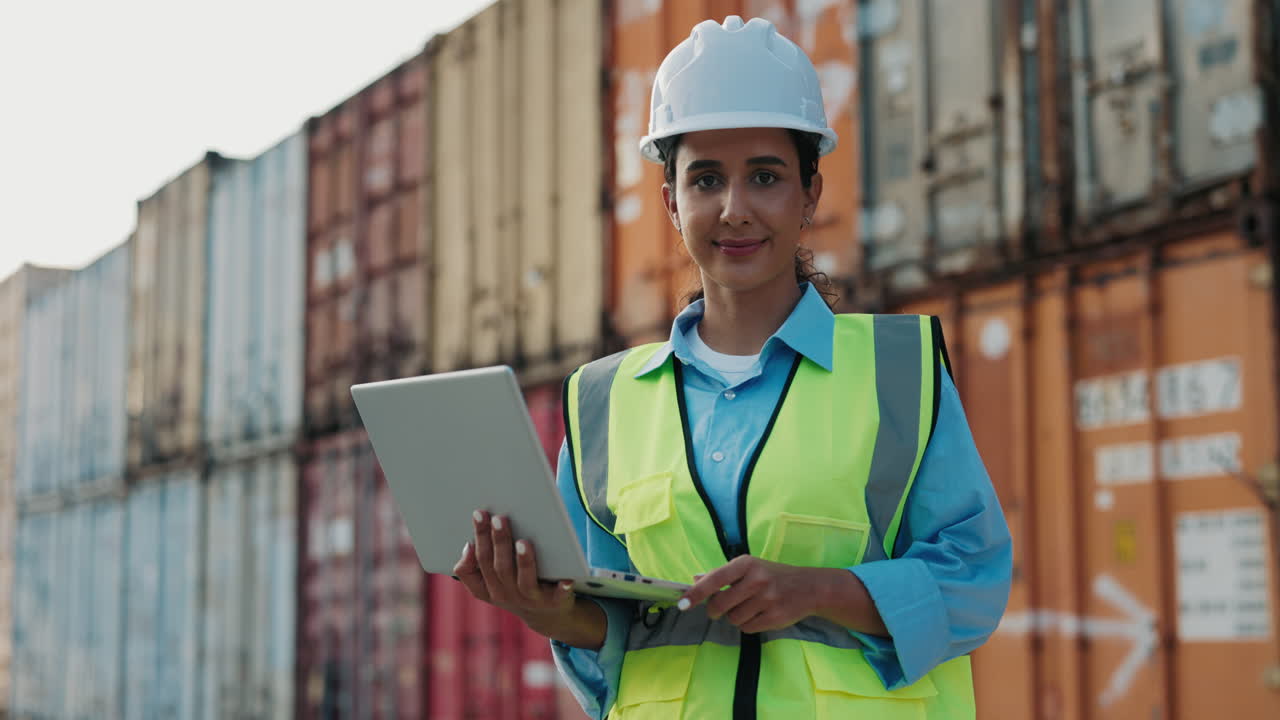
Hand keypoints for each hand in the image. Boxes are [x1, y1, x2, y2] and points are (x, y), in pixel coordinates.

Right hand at [453, 509, 576, 629]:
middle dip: (499, 541)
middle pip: (500, 568)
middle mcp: (506, 595)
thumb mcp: (490, 581)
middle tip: (499, 518)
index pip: (475, 566)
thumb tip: (468, 546)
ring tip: (523, 542)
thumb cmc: (515, 585)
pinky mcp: (554, 602)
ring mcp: (530, 600)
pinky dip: (561, 588)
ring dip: (524, 562)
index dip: (476, 542)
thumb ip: (474, 566)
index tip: (478, 515)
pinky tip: (565, 578)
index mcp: (487, 589)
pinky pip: (557, 596)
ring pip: (524, 581)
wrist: (546, 614)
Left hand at [677, 556, 831, 633]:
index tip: (682, 603)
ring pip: (733, 619)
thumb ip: (721, 574)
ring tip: (747, 608)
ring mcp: (767, 599)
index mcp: (746, 564)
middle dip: (715, 610)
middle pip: (720, 604)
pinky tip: (758, 614)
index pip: (714, 579)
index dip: (696, 593)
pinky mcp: (775, 617)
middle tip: (719, 608)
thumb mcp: (749, 567)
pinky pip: (747, 628)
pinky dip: (748, 625)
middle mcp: (756, 580)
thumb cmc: (772, 575)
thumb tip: (694, 579)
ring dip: (734, 617)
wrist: (809, 588)